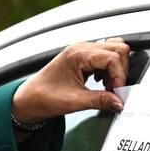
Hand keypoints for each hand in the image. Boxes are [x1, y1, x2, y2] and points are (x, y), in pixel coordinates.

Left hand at [11, 38, 130, 123]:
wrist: (29, 99)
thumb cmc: (43, 96)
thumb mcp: (74, 101)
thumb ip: (100, 100)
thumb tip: (119, 102)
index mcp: (78, 54)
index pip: (112, 57)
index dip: (119, 76)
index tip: (118, 92)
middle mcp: (81, 48)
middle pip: (118, 48)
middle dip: (120, 70)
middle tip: (114, 89)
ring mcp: (82, 52)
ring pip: (114, 50)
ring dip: (116, 69)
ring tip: (107, 86)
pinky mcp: (83, 58)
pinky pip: (106, 57)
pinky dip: (109, 69)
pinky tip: (101, 83)